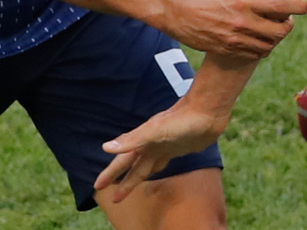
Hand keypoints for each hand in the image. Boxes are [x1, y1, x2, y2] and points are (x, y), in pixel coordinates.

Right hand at [96, 97, 226, 202]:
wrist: (208, 111)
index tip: (98, 186)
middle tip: (109, 195)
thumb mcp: (156, 131)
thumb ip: (133, 139)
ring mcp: (164, 146)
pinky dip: (154, 168)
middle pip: (132, 166)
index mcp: (143, 141)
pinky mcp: (178, 148)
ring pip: (145, 165)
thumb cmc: (182, 120)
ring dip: (135, 176)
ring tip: (127, 188)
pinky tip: (155, 170)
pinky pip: (161, 162)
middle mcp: (151, 144)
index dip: (111, 173)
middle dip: (121, 179)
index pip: (122, 161)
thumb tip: (105, 148)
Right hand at [157, 0, 306, 57]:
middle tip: (288, 21)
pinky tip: (259, 42)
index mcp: (244, 1)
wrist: (172, 9)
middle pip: (279, 31)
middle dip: (288, 27)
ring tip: (274, 31)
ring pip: (267, 47)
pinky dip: (260, 49)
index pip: (280, 6)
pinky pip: (251, 54)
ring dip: (275, 40)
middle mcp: (242, 22)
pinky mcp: (225, 50)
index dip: (299, 6)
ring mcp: (234, 39)